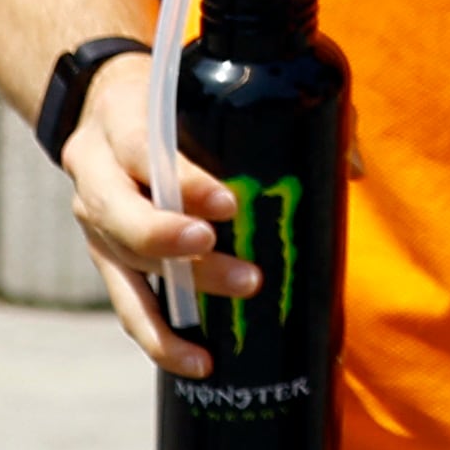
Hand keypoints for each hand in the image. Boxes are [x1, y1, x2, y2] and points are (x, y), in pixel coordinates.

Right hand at [61, 53, 255, 377]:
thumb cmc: (175, 98)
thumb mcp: (208, 86)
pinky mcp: (106, 259)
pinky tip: (196, 362)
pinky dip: (158, 338)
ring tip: (232, 317)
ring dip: (180, 301)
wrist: (100, 103)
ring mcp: (95, 224)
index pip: (145, 153)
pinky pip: (127, 306)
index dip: (185, 184)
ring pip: (129, 268)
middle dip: (177, 245)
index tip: (230, 205)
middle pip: (125, 219)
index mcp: (122, 125)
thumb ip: (282, 113)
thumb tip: (353, 169)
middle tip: (238, 270)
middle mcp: (97, 178)